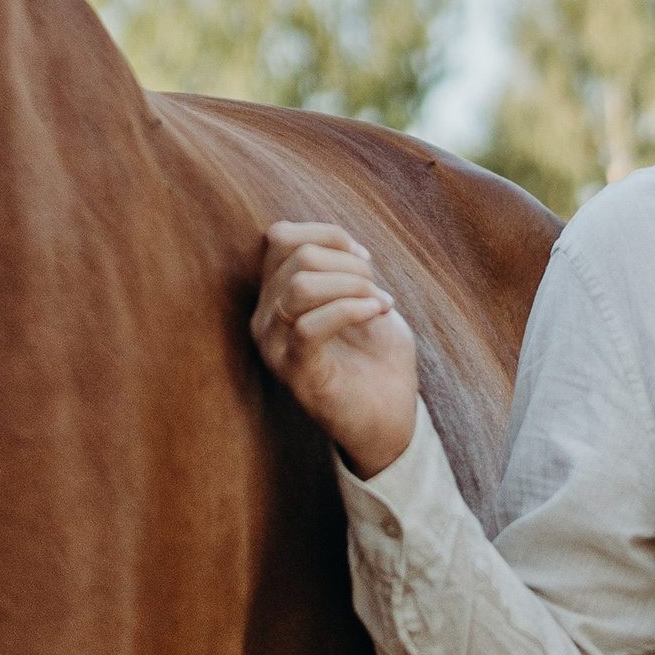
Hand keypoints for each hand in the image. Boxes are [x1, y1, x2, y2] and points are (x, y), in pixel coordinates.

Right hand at [250, 222, 419, 476]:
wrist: (390, 418)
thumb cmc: (377, 357)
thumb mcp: (364, 298)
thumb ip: (346, 268)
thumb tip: (345, 247)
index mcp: (276, 296)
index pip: (280, 237)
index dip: (329, 235)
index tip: (365, 260)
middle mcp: (265, 319)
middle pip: (296, 256)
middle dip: (349, 263)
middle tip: (377, 288)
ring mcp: (275, 348)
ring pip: (299, 287)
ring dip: (352, 285)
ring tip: (380, 301)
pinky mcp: (296, 374)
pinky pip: (309, 327)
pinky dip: (351, 309)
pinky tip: (379, 311)